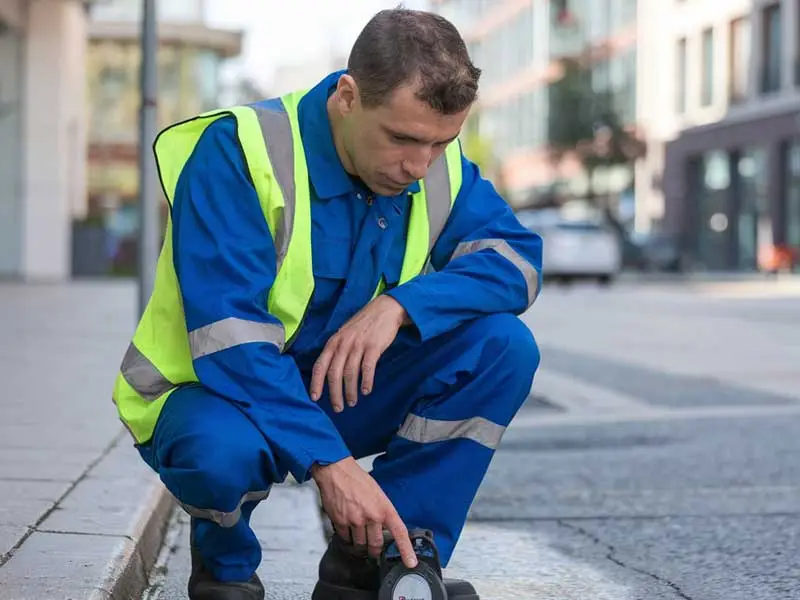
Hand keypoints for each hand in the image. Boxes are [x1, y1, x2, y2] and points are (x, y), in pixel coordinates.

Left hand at [310, 295, 408, 411]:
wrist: (385, 309)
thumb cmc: (364, 324)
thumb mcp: (345, 334)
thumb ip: (337, 350)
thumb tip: (330, 372)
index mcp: (334, 342)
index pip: (320, 365)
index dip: (316, 383)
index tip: (314, 398)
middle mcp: (343, 344)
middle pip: (334, 373)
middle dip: (334, 393)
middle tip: (338, 407)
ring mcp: (358, 344)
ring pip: (350, 373)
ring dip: (350, 390)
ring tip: (352, 401)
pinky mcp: (374, 346)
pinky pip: (368, 367)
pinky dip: (366, 381)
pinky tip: (366, 390)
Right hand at [312, 457, 417, 566]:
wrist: (337, 472)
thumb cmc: (357, 479)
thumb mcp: (377, 494)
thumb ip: (381, 512)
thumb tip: (383, 527)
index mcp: (384, 508)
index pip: (399, 532)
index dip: (406, 549)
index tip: (410, 562)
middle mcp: (371, 516)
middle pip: (376, 544)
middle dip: (375, 549)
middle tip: (373, 548)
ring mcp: (356, 520)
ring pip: (360, 544)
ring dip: (360, 543)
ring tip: (357, 533)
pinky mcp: (341, 522)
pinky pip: (346, 538)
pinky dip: (347, 537)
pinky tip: (347, 527)